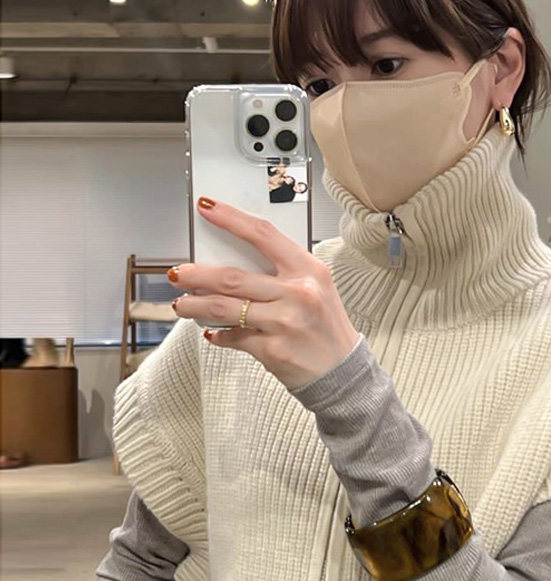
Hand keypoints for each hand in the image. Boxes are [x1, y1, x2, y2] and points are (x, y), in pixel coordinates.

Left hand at [169, 196, 359, 390]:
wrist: (342, 371)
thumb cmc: (326, 326)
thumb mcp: (317, 288)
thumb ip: (282, 273)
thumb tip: (234, 264)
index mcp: (308, 270)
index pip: (263, 235)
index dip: (231, 220)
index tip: (208, 209)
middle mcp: (297, 293)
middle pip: (233, 277)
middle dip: (197, 274)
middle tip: (177, 273)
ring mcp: (284, 322)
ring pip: (224, 308)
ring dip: (195, 305)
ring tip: (181, 304)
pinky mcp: (272, 350)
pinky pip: (233, 337)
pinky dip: (217, 334)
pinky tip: (211, 332)